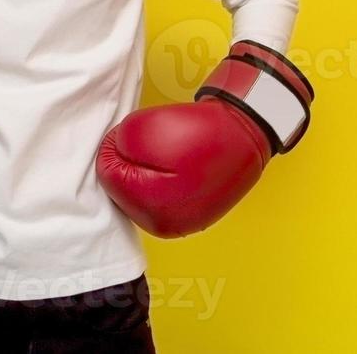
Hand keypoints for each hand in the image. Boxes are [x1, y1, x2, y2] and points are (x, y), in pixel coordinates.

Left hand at [96, 41, 313, 237]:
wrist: (247, 129)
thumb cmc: (201, 131)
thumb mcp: (143, 129)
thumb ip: (116, 147)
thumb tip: (114, 155)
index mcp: (153, 214)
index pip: (109, 177)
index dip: (115, 146)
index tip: (132, 131)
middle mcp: (168, 227)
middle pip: (124, 189)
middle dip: (130, 160)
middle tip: (152, 138)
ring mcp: (184, 221)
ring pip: (142, 190)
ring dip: (146, 167)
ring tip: (168, 147)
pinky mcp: (195, 209)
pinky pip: (163, 191)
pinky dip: (163, 172)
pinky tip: (177, 158)